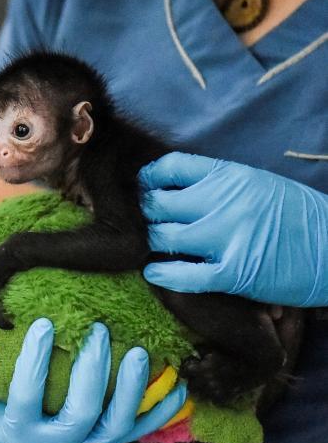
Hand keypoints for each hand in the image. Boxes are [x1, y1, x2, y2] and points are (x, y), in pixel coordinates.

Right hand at [0, 318, 186, 442]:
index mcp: (18, 431)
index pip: (25, 397)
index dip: (33, 361)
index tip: (43, 323)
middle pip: (80, 413)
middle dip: (92, 371)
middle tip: (99, 329)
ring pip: (117, 424)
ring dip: (131, 389)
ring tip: (140, 353)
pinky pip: (141, 429)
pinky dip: (162, 409)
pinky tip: (177, 382)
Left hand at [139, 152, 327, 306]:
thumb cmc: (298, 217)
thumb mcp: (258, 185)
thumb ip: (218, 185)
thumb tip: (173, 189)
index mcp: (230, 174)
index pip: (171, 167)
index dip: (149, 180)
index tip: (145, 191)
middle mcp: (225, 201)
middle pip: (158, 204)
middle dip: (146, 215)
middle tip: (147, 224)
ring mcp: (229, 236)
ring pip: (164, 237)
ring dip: (153, 244)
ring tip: (155, 247)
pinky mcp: (235, 272)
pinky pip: (184, 275)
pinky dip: (162, 275)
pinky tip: (155, 273)